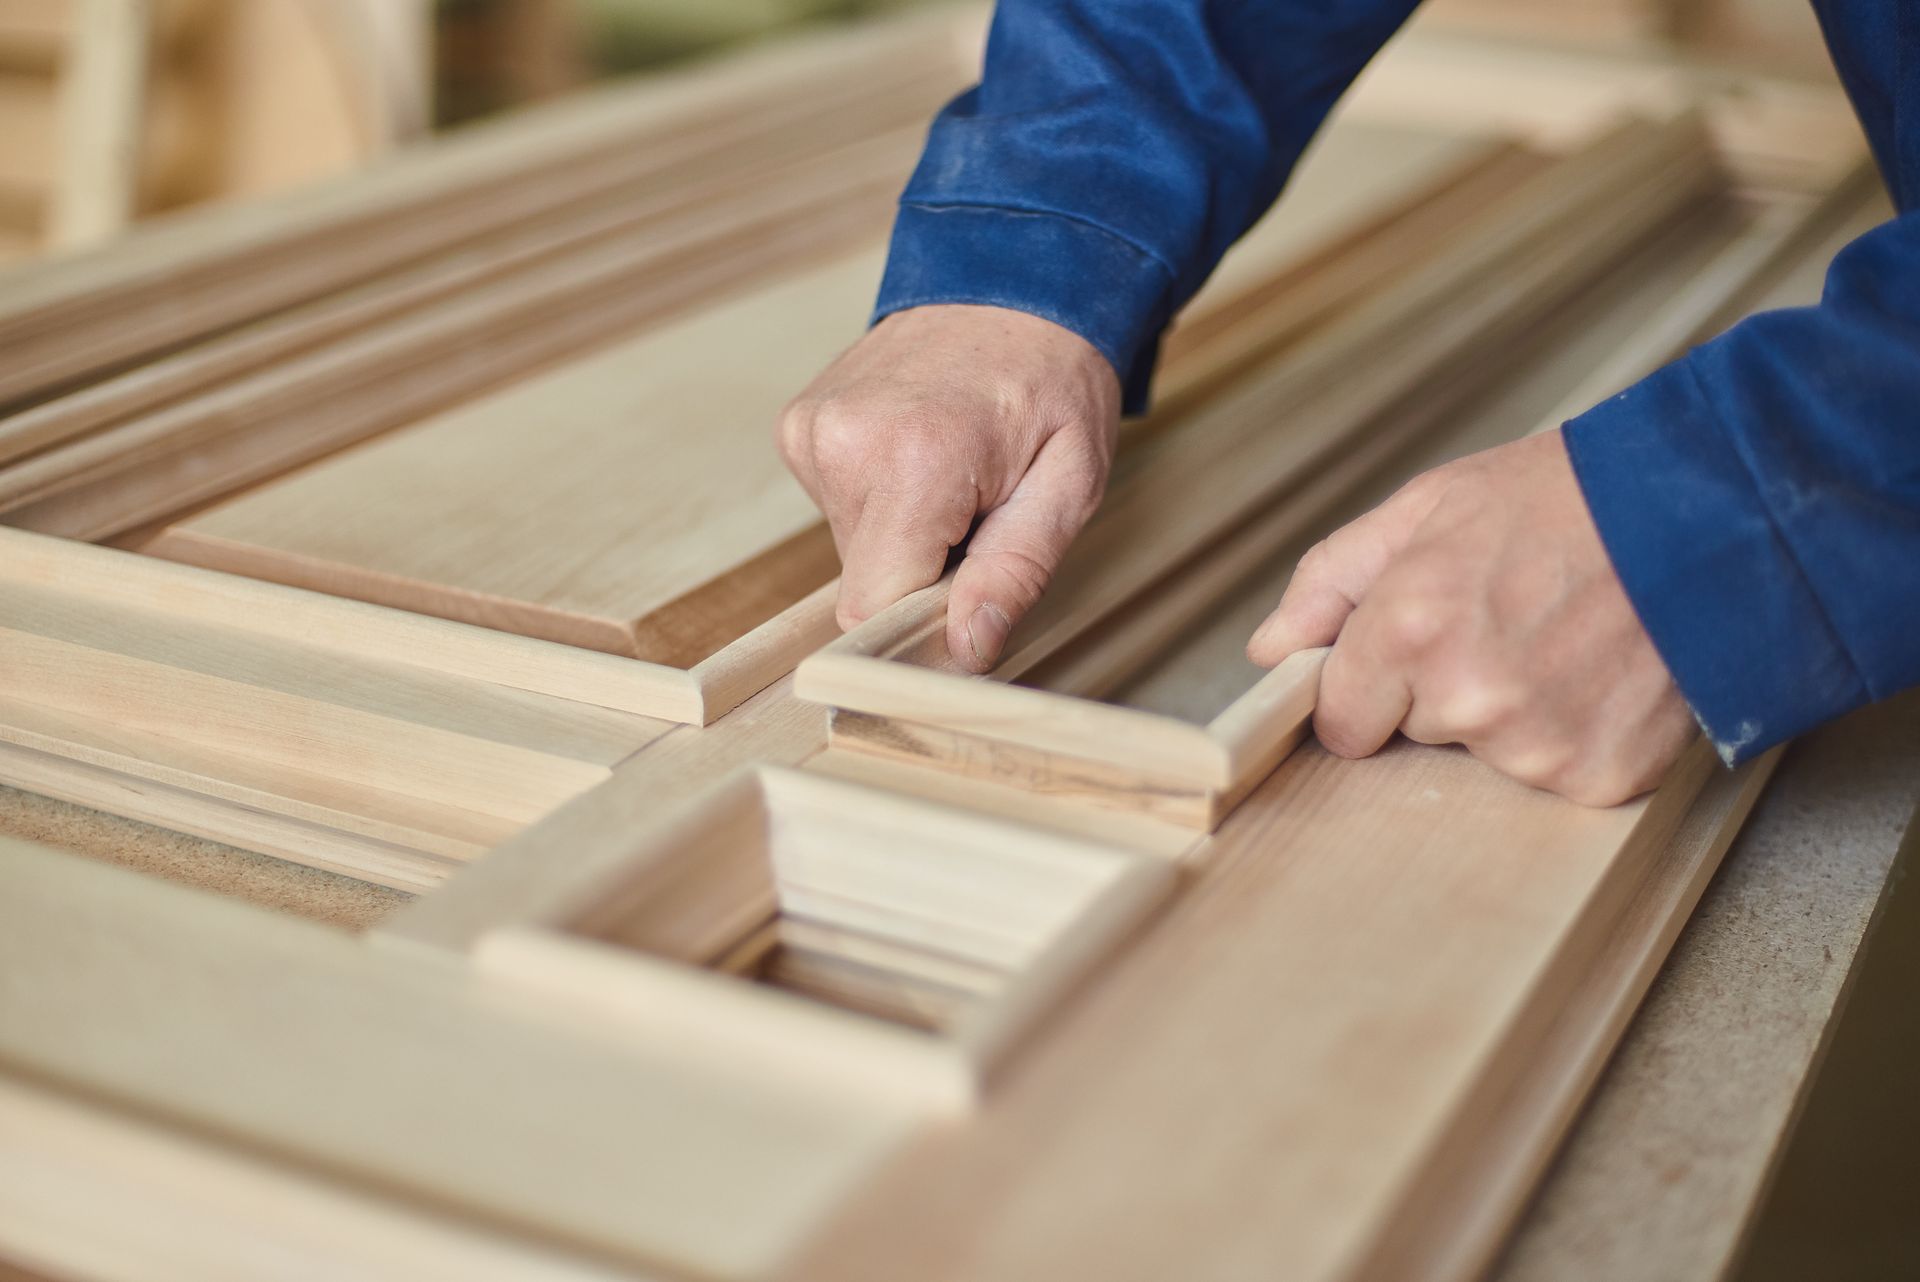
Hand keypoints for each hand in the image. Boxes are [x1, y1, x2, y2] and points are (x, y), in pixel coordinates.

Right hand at [778, 304, 1120, 670]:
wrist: (1013, 278)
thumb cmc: (1054, 380)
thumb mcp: (1069, 483)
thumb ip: (1015, 572)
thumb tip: (966, 649)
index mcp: (914, 460)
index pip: (872, 607)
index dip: (919, 624)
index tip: (963, 603)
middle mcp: (845, 442)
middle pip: (865, 580)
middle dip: (923, 570)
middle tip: (977, 514)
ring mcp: (812, 429)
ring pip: (851, 546)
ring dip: (904, 532)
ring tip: (952, 473)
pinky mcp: (798, 425)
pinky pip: (837, 504)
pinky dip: (880, 498)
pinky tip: (918, 452)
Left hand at [1246, 429, 1696, 805]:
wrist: (1710, 511)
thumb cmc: (1565, 499)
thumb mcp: (1427, 508)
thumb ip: (1331, 583)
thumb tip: (1270, 650)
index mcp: (1409, 628)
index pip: (1339, 721)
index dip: (1369, 687)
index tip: (1406, 658)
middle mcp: (1467, 697)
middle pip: (1415, 734)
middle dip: (1445, 687)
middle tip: (1508, 619)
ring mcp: (1537, 746)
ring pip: (1484, 757)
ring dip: (1512, 712)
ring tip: (1563, 639)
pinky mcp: (1599, 777)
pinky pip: (1553, 776)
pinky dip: (1574, 736)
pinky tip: (1601, 676)